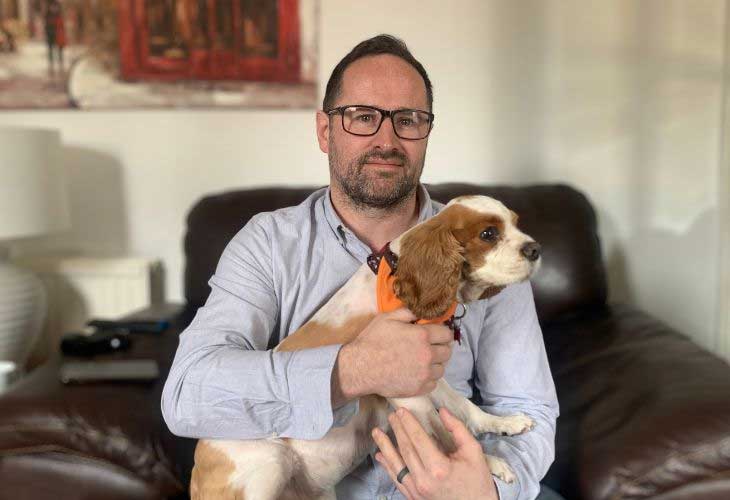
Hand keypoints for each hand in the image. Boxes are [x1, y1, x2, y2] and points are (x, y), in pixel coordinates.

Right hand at [336, 308, 452, 399]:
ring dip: (435, 364)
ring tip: (422, 362)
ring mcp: (424, 373)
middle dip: (440, 348)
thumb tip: (421, 312)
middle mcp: (428, 354)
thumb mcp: (387, 318)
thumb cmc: (372, 341)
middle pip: (447, 352)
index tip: (436, 335)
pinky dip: (428, 378)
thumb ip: (408, 312)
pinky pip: (433, 383)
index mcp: (422, 335)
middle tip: (429, 348)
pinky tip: (417, 374)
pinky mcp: (419, 388)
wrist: (360, 367)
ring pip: (441, 369)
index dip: (442, 333)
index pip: (446, 334)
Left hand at [372, 407, 497, 499]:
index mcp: (439, 468)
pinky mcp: (413, 497)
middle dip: (398, 430)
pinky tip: (380, 456)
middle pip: (406, 449)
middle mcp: (424, 480)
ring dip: (385, 446)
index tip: (402, 410)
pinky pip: (397, 479)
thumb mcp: (473, 452)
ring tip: (376, 432)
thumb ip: (457, 430)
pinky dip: (387, 467)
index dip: (409, 423)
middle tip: (392, 414)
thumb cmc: (477, 481)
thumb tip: (442, 411)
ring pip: (396, 464)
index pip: (418, 439)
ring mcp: (416, 491)